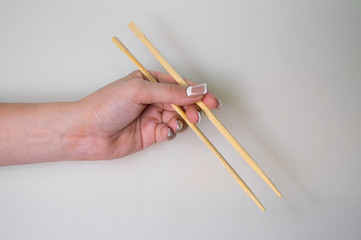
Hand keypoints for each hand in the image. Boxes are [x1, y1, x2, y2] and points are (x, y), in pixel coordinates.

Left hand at [72, 70, 219, 159]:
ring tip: (178, 123)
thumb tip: (196, 90)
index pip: (179, 85)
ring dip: (183, 121)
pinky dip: (172, 132)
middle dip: (193, 108)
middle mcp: (152, 99)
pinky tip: (166, 131)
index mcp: (149, 82)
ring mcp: (152, 117)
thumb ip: (170, 92)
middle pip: (182, 102)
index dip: (197, 92)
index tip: (211, 99)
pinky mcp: (151, 134)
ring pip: (178, 118)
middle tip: (198, 115)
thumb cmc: (106, 105)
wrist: (86, 132)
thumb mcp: (139, 91)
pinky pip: (170, 131)